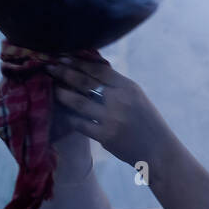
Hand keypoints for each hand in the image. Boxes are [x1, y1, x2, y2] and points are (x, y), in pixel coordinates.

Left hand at [44, 57, 173, 169]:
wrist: (159, 151)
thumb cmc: (146, 123)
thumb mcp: (137, 98)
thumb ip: (116, 85)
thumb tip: (89, 69)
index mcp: (128, 87)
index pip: (98, 69)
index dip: (78, 62)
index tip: (63, 57)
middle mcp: (120, 100)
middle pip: (85, 81)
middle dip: (64, 72)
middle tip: (49, 67)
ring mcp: (112, 119)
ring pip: (78, 101)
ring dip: (61, 93)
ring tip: (52, 88)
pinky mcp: (105, 136)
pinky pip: (80, 123)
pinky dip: (69, 117)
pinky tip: (61, 112)